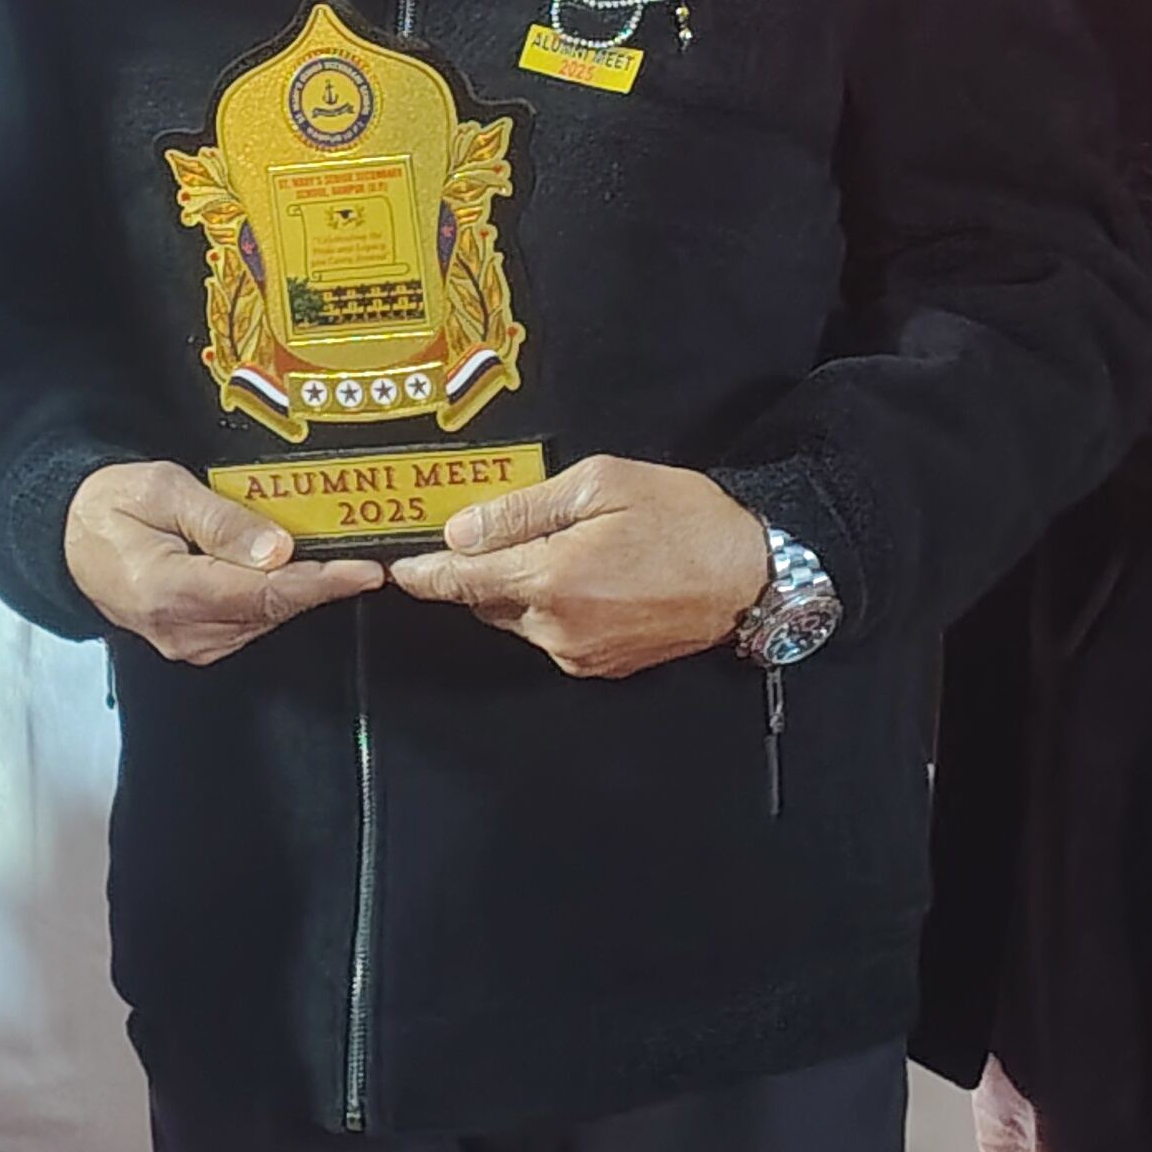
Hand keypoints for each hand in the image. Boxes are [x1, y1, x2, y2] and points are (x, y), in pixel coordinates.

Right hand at [64, 461, 384, 665]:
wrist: (70, 538)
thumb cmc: (110, 507)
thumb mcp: (160, 490)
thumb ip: (219, 519)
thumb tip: (277, 549)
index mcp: (166, 590)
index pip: (257, 592)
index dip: (316, 584)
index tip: (361, 571)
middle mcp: (181, 629)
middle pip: (268, 609)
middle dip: (321, 584)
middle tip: (369, 556)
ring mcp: (190, 643)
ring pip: (264, 618)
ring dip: (303, 590)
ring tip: (342, 558)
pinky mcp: (198, 643)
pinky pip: (251, 620)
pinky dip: (278, 596)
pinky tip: (300, 573)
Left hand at [387, 456, 770, 679]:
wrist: (754, 571)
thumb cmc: (682, 516)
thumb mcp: (598, 485)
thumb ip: (522, 511)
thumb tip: (461, 531)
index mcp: (552, 579)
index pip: (462, 581)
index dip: (424, 573)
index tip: (398, 567)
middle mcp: (558, 627)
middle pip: (484, 601)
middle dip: (479, 569)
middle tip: (488, 532)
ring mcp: (581, 653)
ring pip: (516, 618)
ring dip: (516, 587)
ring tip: (555, 546)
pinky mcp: (603, 665)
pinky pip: (551, 633)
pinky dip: (548, 606)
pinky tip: (582, 573)